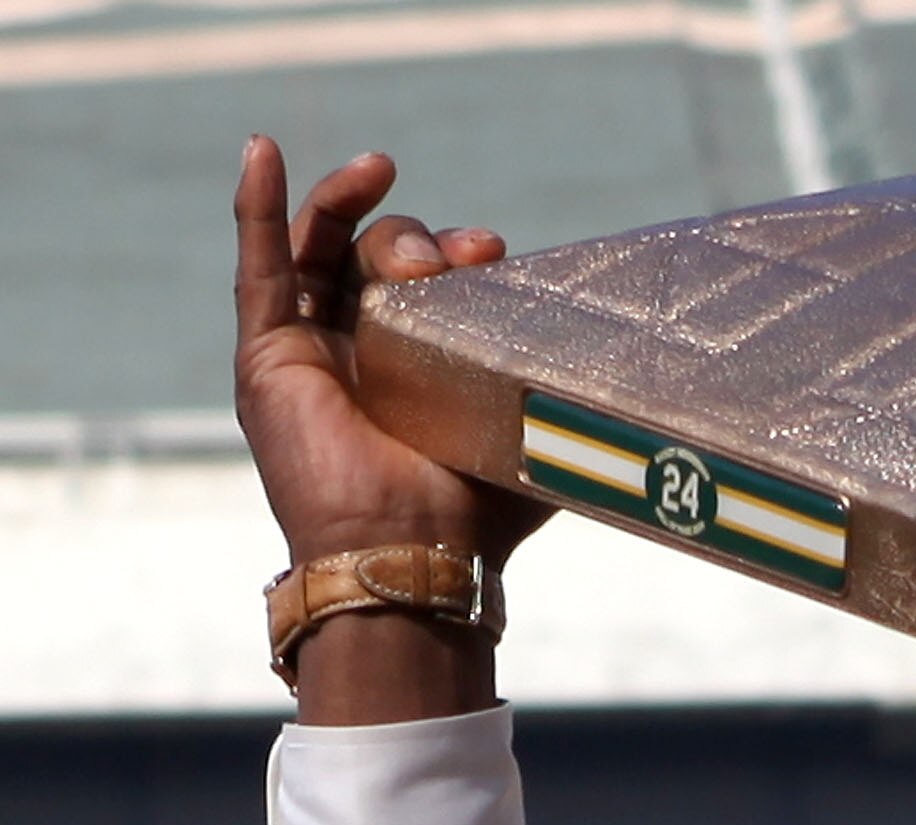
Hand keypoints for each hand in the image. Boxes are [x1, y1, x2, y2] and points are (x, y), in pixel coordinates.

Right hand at [234, 138, 547, 715]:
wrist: (412, 556)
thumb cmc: (476, 519)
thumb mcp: (534, 442)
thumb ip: (561, 400)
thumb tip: (633, 379)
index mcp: (421, 370)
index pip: (429, 285)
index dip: (456, 255)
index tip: (493, 253)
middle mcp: (364, 356)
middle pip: (378, 258)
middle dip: (417, 238)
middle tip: (458, 251)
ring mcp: (311, 352)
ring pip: (323, 249)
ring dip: (350, 205)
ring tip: (379, 174)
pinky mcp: (267, 356)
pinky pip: (256, 265)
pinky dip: (256, 204)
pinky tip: (264, 150)